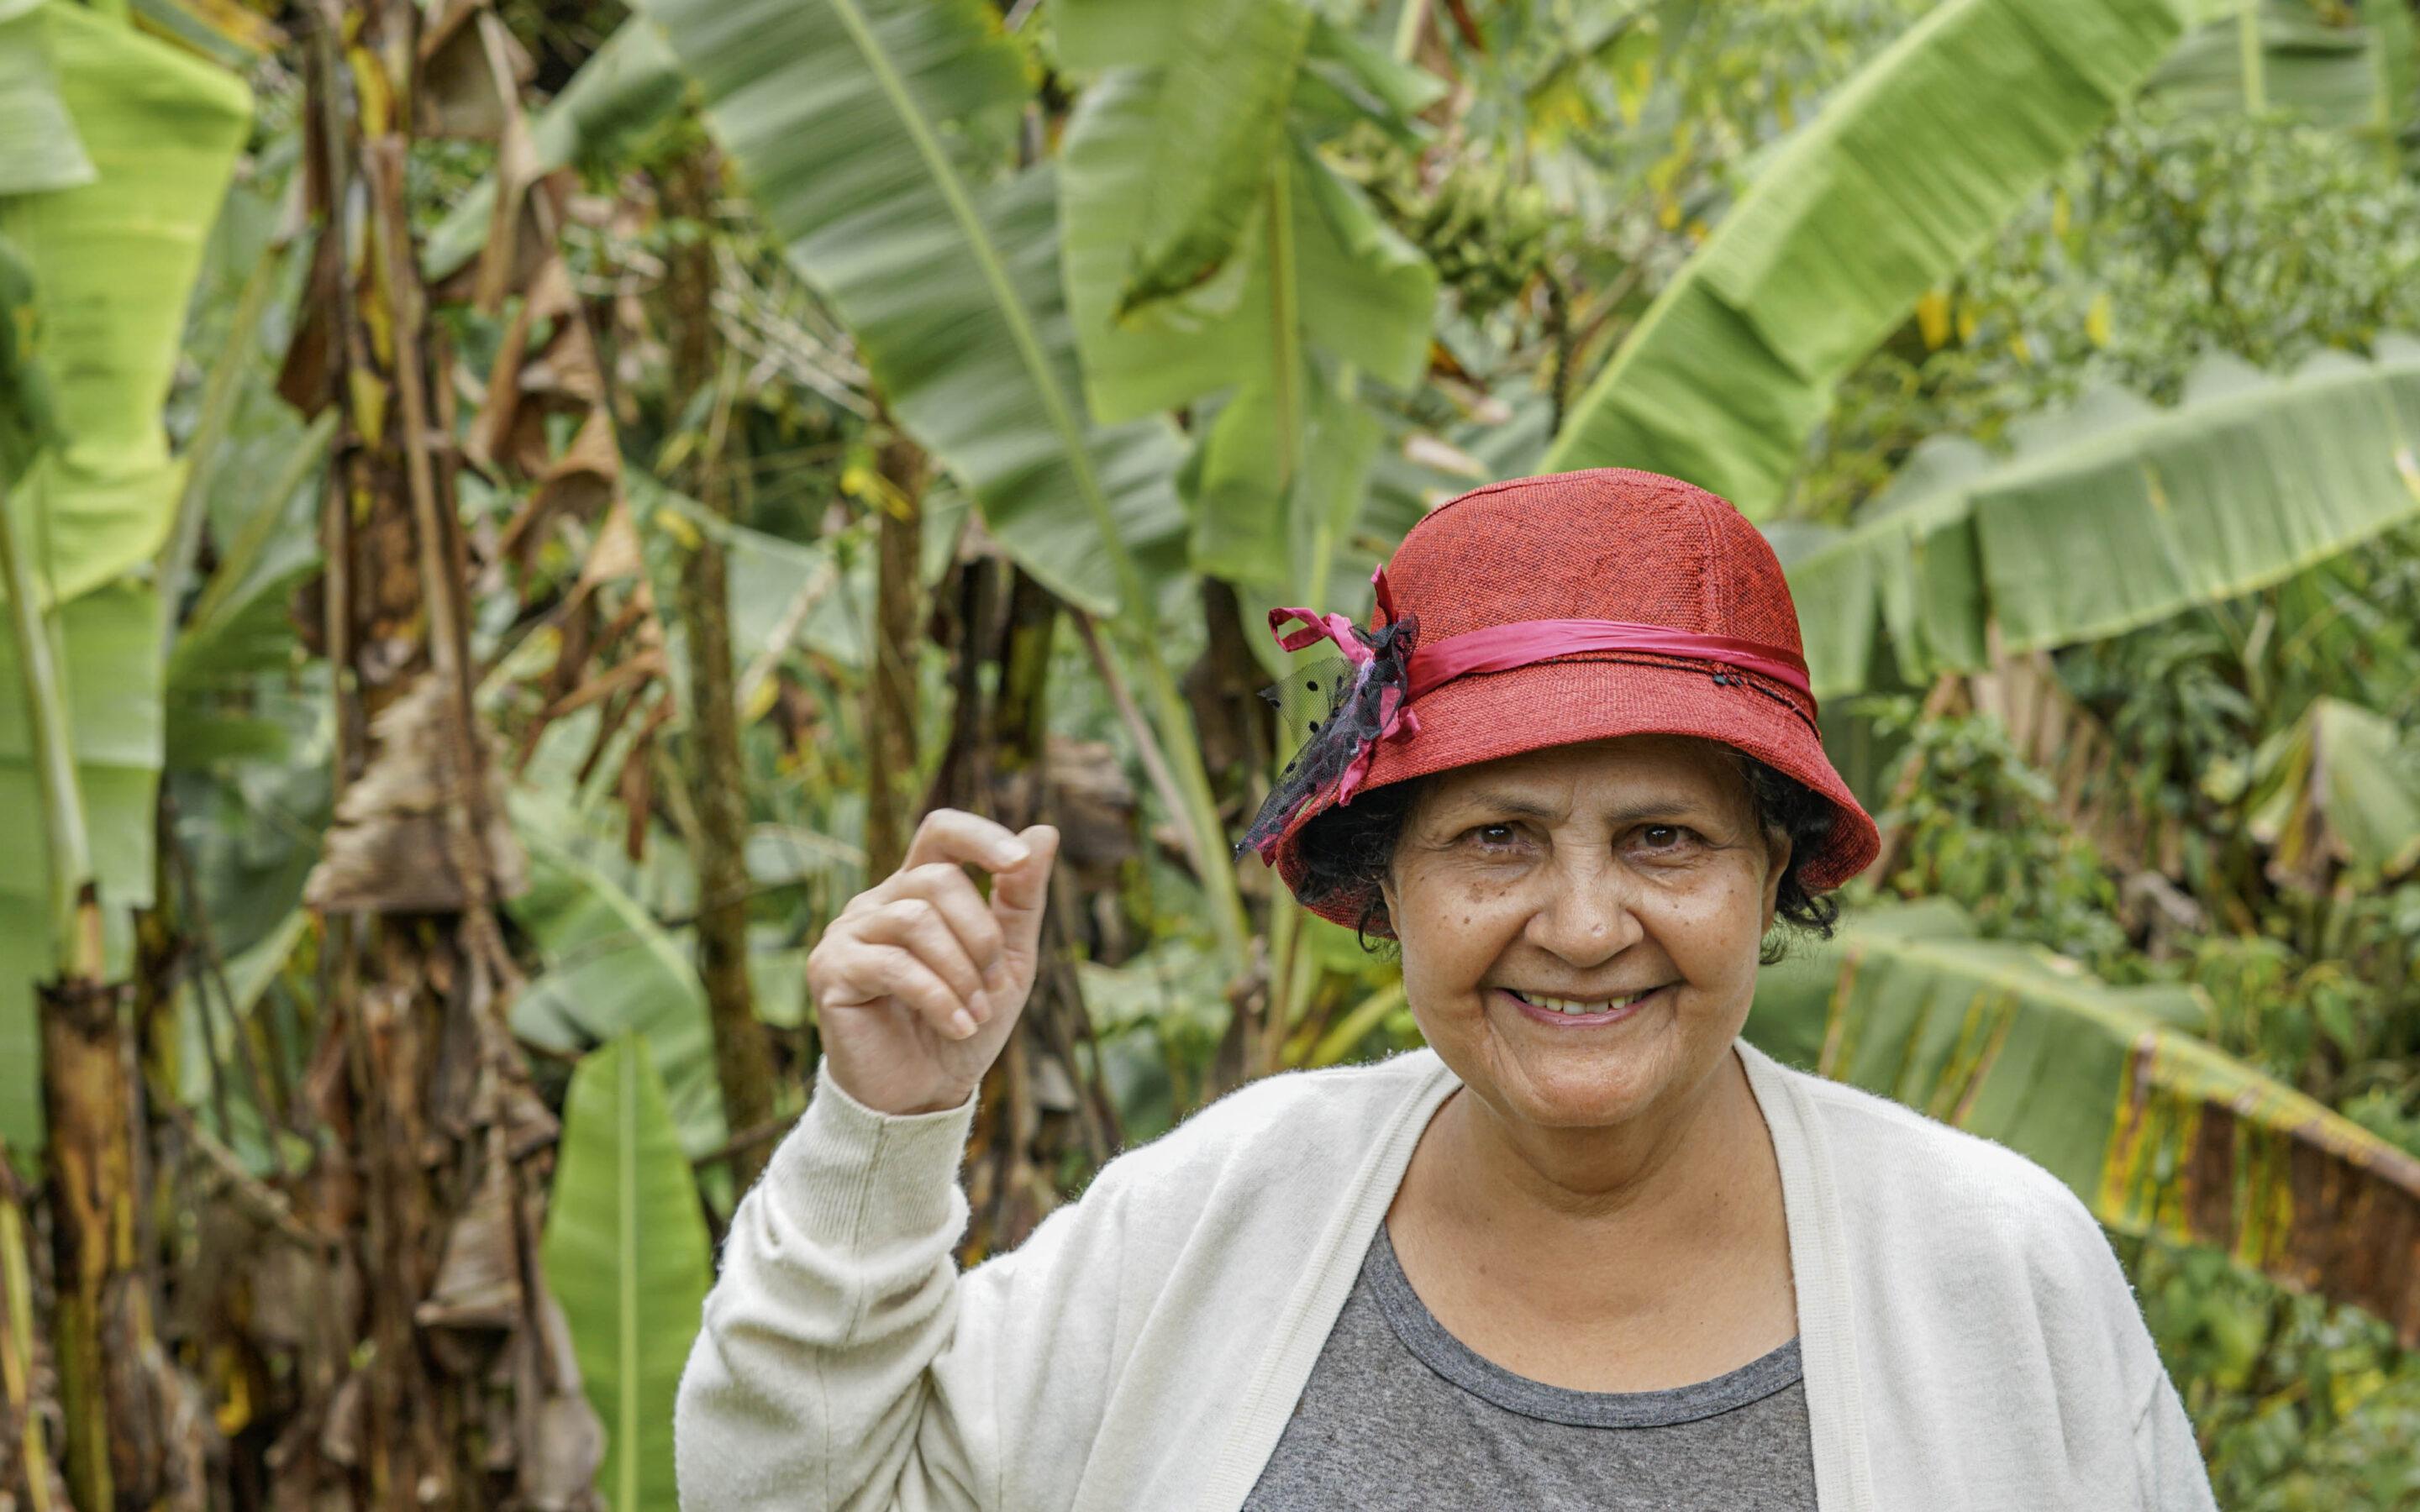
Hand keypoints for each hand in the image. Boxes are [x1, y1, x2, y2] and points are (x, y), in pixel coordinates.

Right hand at [806, 809, 1059, 1115]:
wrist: (921, 1096)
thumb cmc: (964, 1024)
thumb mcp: (1009, 961)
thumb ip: (1021, 899)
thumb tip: (1044, 830)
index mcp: (918, 891)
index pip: (941, 832)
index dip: (980, 836)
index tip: (1020, 862)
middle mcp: (878, 902)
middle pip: (937, 879)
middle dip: (981, 935)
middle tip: (994, 987)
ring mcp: (848, 932)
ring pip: (917, 919)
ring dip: (961, 971)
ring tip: (975, 1013)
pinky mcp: (830, 970)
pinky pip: (894, 965)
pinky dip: (938, 998)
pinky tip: (957, 1027)